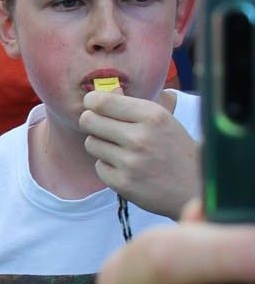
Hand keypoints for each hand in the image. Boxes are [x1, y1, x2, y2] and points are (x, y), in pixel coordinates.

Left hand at [80, 89, 197, 218]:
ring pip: (91, 143)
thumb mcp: (163, 120)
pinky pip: (98, 166)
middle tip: (103, 127)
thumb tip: (97, 95)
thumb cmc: (175, 149)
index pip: (102, 101)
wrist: (195, 188)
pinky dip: (108, 167)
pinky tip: (126, 168)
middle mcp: (140, 138)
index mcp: (152, 116)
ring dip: (101, 145)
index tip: (94, 105)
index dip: (92, 102)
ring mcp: (131, 162)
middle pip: (88, 120)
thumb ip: (131, 106)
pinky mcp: (123, 183)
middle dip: (92, 122)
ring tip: (121, 150)